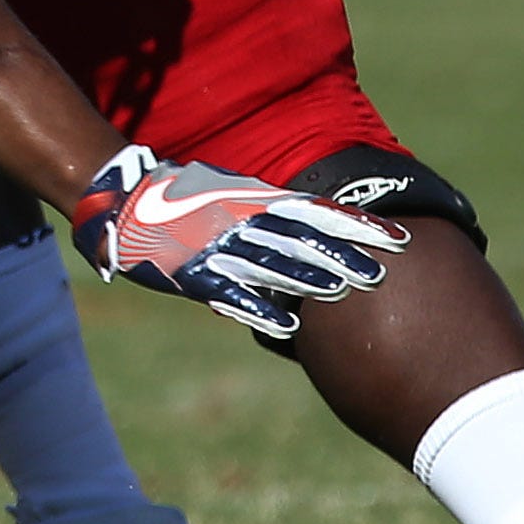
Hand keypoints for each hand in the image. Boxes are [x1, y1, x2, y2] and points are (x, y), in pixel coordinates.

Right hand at [70, 144, 406, 341]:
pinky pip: (230, 293)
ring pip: (268, 263)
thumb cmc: (185, 198)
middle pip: (300, 237)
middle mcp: (241, 220)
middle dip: (341, 255)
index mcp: (254, 200)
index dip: (358, 225)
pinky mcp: (190, 272)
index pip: (317, 211)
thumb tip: (325, 221)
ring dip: (306, 280)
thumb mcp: (234, 193)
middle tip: (381, 274)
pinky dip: (259, 310)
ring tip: (342, 294)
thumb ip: (275, 210)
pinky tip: (288, 329)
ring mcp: (216, 246)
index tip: (400, 238)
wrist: (123, 199)